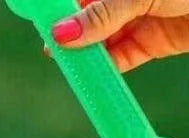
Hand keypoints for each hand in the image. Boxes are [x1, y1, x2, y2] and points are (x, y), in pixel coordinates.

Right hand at [51, 0, 188, 72]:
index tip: (39, 20)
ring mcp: (135, 18)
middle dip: (68, 32)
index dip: (57, 8)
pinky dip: (107, 70)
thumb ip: (102, 16)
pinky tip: (93, 78)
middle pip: (85, 16)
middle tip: (50, 49)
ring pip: (100, 40)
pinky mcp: (150, 43)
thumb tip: (61, 36)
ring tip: (68, 67)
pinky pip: (120, 59)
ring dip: (85, 55)